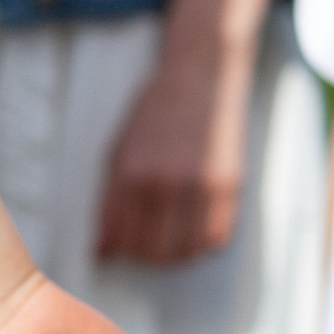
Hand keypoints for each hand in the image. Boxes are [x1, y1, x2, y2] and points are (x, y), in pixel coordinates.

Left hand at [95, 0, 269, 266]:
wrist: (200, 75)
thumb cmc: (154, 112)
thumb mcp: (117, 150)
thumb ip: (108, 202)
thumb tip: (102, 249)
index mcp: (131, 174)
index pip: (121, 239)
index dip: (115, 252)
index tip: (114, 250)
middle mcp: (166, 183)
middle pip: (153, 252)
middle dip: (143, 258)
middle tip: (140, 249)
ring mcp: (202, 185)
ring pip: (187, 252)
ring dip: (174, 257)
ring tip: (166, 243)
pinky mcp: (231, 184)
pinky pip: (218, 237)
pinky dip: (203, 245)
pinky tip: (192, 233)